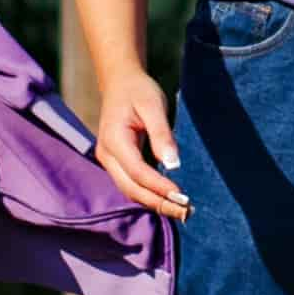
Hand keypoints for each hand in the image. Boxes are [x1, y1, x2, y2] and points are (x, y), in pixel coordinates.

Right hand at [90, 67, 192, 221]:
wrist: (120, 81)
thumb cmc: (138, 90)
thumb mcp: (153, 105)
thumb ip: (162, 135)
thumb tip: (173, 164)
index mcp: (114, 140)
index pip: (137, 171)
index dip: (159, 186)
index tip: (181, 196)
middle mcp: (107, 155)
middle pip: (131, 189)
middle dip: (158, 203)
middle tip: (186, 212)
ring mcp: (109, 161)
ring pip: (130, 191)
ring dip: (155, 203)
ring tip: (182, 211)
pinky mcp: (116, 163)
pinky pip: (132, 185)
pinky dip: (150, 195)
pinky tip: (169, 200)